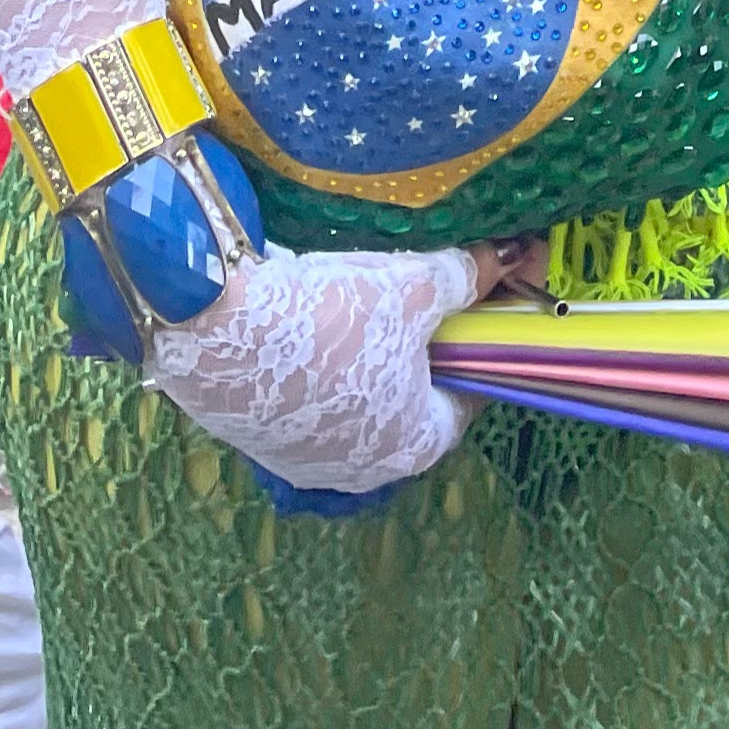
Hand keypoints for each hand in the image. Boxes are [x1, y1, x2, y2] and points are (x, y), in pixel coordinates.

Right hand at [147, 239, 498, 495]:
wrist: (224, 337)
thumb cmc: (336, 322)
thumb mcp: (414, 287)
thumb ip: (464, 278)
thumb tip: (504, 259)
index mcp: (415, 445)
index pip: (465, 403)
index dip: (474, 353)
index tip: (475, 315)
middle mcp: (364, 469)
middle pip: (412, 404)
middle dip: (421, 353)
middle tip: (422, 299)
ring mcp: (309, 462)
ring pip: (359, 404)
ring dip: (368, 358)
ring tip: (364, 302)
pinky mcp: (265, 443)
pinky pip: (311, 403)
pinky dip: (323, 366)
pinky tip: (314, 322)